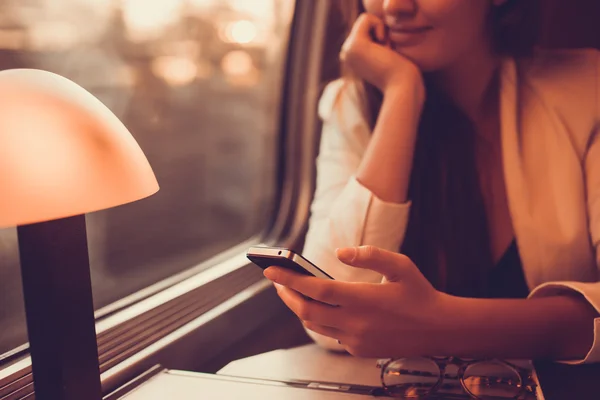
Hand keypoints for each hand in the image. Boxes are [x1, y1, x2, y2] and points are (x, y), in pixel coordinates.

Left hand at [264, 246, 450, 357]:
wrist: (440, 329)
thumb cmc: (419, 293)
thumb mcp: (400, 265)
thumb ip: (370, 254)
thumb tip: (340, 251)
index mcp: (362, 299)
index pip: (315, 289)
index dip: (289, 279)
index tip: (270, 270)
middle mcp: (355, 323)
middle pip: (307, 310)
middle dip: (287, 296)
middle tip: (278, 281)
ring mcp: (355, 340)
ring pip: (315, 325)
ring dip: (301, 309)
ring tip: (295, 293)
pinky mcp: (359, 350)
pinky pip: (331, 335)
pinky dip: (321, 321)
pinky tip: (323, 308)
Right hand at [340, 13, 423, 98]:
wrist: (402, 87)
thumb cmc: (402, 76)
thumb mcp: (387, 58)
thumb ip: (378, 47)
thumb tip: (379, 41)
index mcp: (352, 58)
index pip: (366, 30)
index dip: (382, 37)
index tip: (386, 57)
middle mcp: (347, 54)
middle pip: (365, 24)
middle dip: (381, 34)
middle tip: (387, 55)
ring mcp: (348, 50)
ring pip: (365, 20)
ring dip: (381, 32)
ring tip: (385, 53)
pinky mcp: (354, 45)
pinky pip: (366, 18)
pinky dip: (379, 26)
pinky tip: (383, 46)